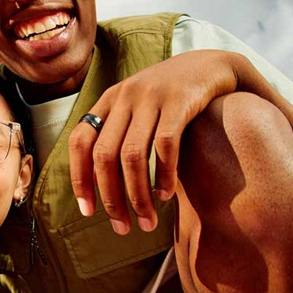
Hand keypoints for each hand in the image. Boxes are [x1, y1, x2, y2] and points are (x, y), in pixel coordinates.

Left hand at [66, 50, 243, 233]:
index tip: (87, 211)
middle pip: (104, 156)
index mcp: (109, 100)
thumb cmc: (172, 97)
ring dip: (137, 195)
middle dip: (110, 198)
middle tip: (123, 227)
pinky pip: (165, 145)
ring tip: (147, 221)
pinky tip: (166, 195)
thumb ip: (118, 135)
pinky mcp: (180, 100)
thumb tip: (97, 182)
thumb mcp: (138, 108)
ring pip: (132, 156)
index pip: (80, 142)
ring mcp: (151, 97)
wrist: (213, 64)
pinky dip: (164, 175)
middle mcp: (125, 96)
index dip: (80, 179)